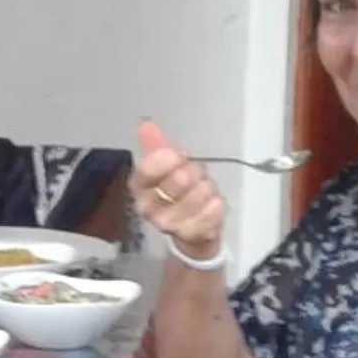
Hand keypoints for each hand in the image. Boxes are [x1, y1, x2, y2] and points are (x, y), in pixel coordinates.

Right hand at [133, 119, 226, 257]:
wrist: (191, 232)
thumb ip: (155, 144)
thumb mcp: (165, 166)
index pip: (149, 167)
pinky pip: (215, 207)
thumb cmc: (177, 195)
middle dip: (194, 172)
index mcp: (140, 188)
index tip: (181, 156)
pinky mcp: (194, 234)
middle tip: (194, 177)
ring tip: (202, 192)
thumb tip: (145, 123)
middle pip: (180, 178)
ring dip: (208, 187)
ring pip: (201, 191)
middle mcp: (150, 208)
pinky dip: (217, 202)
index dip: (170, 157)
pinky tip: (210, 205)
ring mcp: (171, 224)